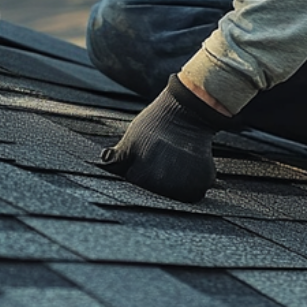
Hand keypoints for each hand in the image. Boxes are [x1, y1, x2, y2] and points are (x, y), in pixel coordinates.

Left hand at [98, 74, 236, 201]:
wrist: (187, 112)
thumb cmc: (154, 124)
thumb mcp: (130, 140)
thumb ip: (116, 158)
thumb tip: (102, 163)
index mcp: (143, 178)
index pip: (136, 185)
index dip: (137, 171)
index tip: (143, 158)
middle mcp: (166, 187)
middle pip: (157, 193)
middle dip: (155, 180)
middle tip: (160, 158)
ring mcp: (187, 187)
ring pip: (177, 194)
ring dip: (175, 183)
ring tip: (174, 161)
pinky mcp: (204, 183)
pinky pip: (195, 190)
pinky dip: (191, 180)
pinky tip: (187, 164)